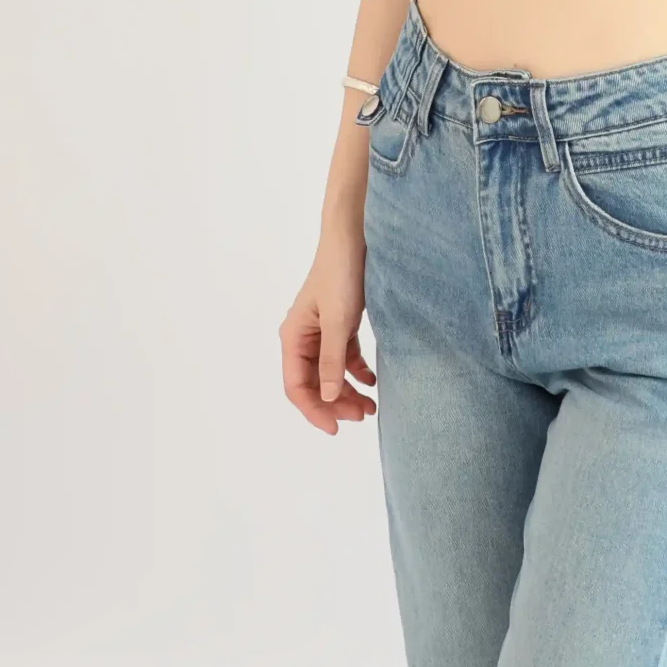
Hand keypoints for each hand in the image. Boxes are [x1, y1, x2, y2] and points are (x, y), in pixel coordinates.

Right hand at [279, 221, 376, 433]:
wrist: (353, 236)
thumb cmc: (341, 274)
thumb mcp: (338, 321)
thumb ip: (331, 361)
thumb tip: (324, 398)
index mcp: (293, 337)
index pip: (296, 387)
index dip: (314, 411)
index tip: (337, 429)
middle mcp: (303, 337)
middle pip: (314, 383)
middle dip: (335, 403)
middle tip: (364, 415)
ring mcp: (321, 331)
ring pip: (330, 373)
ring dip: (347, 391)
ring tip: (371, 405)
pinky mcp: (339, 323)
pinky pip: (344, 357)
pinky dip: (356, 371)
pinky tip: (372, 381)